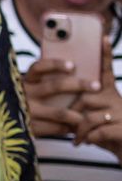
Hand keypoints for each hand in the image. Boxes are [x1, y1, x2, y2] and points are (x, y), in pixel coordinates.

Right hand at [20, 58, 92, 137]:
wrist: (0, 127)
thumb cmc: (22, 103)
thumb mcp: (26, 89)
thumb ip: (41, 81)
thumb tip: (73, 70)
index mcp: (24, 81)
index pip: (38, 67)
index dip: (56, 65)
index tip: (73, 66)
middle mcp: (24, 94)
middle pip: (55, 86)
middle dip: (78, 85)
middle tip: (96, 86)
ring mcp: (26, 112)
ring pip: (59, 112)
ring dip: (76, 114)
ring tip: (86, 116)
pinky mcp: (29, 128)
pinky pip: (55, 128)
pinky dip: (67, 128)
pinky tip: (72, 127)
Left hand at [72, 37, 121, 157]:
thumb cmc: (105, 134)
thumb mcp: (94, 119)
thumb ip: (84, 109)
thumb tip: (63, 105)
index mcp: (110, 94)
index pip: (106, 72)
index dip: (104, 56)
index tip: (102, 38)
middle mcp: (117, 100)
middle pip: (86, 98)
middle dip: (73, 113)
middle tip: (70, 126)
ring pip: (89, 117)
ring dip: (79, 130)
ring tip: (78, 138)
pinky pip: (98, 131)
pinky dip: (88, 138)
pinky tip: (86, 143)